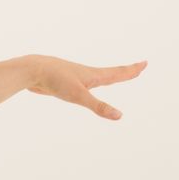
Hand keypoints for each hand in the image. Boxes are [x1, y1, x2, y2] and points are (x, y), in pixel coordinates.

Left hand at [24, 55, 146, 119]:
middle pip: (111, 73)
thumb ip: (99, 106)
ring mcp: (75, 79)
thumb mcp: (79, 96)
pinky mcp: (64, 84)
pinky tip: (84, 85)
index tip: (145, 63)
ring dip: (108, 77)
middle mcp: (87, 75)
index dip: (132, 70)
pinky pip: (83, 85)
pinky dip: (90, 85)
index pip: (118, 73)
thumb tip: (119, 116)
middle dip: (126, 72)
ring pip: (96, 78)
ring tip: (114, 76)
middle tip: (138, 68)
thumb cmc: (56, 80)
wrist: (33, 71)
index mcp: (94, 75)